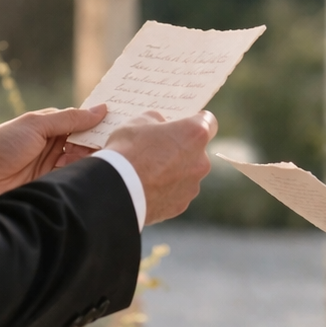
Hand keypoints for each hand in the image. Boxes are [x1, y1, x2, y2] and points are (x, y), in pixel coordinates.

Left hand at [0, 105, 105, 193]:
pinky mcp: (51, 182)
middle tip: (112, 145)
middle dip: (97, 144)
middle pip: (85, 143)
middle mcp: (55, 145)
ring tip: (98, 158)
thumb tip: (102, 109)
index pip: (82, 124)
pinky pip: (73, 177)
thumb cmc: (6, 141)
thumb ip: (71, 118)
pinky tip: (88, 172)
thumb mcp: (39, 124)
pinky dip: (82, 174)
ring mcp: (54, 165)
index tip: (118, 125)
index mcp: (52, 126)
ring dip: (89, 159)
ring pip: (82, 161)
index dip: (98, 124)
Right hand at [104, 110, 215, 224]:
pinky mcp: (181, 205)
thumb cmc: (128, 150)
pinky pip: (176, 193)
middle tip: (158, 150)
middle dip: (182, 149)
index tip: (185, 123)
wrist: (116, 190)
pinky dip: (166, 190)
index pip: (209, 122)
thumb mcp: (139, 121)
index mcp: (195, 135)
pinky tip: (147, 188)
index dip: (196, 121)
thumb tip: (162, 127)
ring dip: (174, 171)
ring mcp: (192, 186)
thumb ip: (158, 121)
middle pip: (197, 151)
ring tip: (148, 172)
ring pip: (187, 174)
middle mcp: (201, 161)